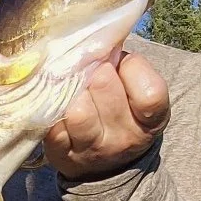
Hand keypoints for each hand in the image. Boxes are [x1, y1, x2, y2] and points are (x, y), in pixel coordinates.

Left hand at [44, 53, 169, 179]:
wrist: (105, 166)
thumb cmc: (120, 114)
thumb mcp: (137, 94)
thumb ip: (127, 68)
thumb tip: (104, 34)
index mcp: (151, 120)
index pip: (150, 92)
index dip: (131, 68)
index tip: (119, 63)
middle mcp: (125, 137)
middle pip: (105, 87)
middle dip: (93, 69)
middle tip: (86, 65)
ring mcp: (93, 148)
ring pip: (77, 109)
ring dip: (69, 88)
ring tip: (67, 82)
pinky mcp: (62, 153)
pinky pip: (52, 125)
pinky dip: (49, 108)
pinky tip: (52, 101)